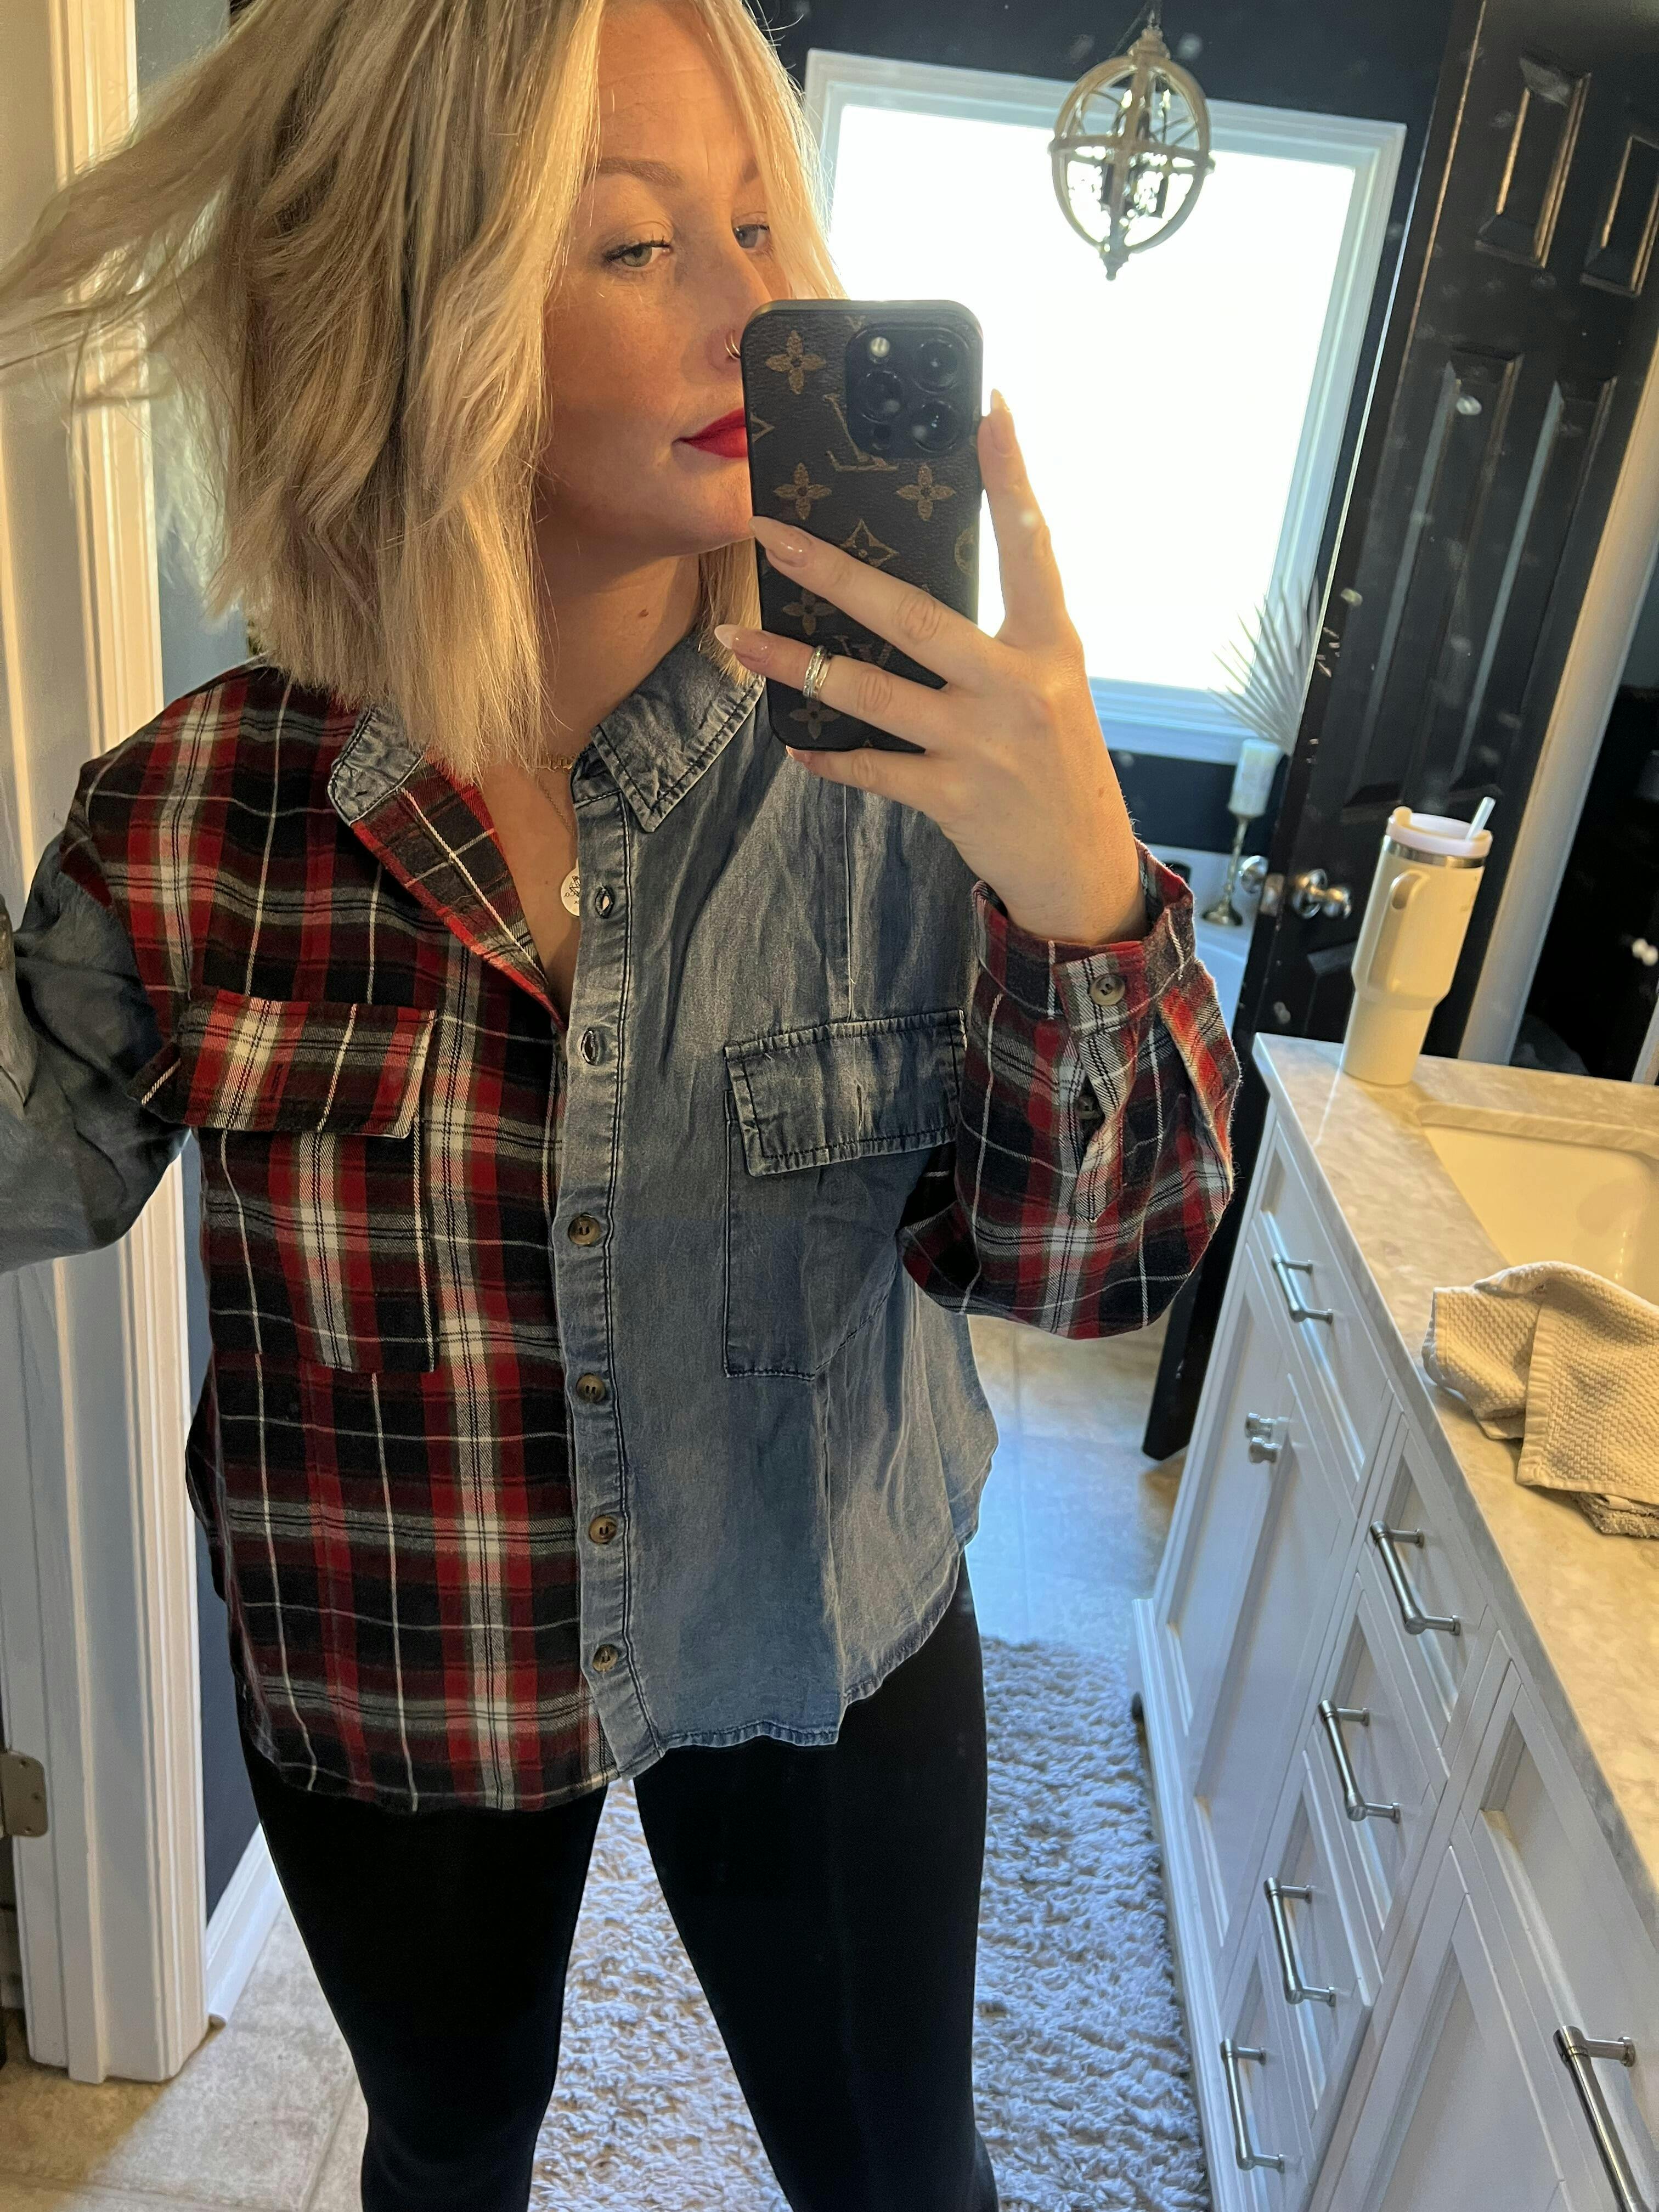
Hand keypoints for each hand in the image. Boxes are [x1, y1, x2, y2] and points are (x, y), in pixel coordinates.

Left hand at [714, 388, 1146, 947]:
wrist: (1081, 863)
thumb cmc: (1054, 758)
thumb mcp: (1047, 682)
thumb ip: (1000, 635)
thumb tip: (908, 589)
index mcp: (1049, 642)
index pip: (1031, 545)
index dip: (1013, 478)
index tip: (991, 409)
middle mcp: (1018, 686)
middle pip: (912, 615)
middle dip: (833, 572)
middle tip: (770, 532)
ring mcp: (983, 743)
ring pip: (871, 691)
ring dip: (795, 664)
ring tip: (739, 640)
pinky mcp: (954, 796)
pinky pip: (872, 767)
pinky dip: (828, 755)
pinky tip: (793, 741)